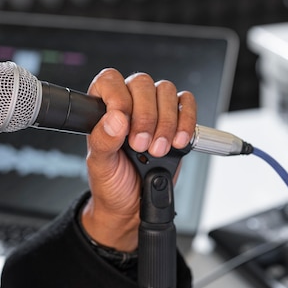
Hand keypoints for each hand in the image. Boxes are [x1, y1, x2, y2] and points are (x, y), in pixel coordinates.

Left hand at [80, 69, 195, 251]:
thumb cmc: (110, 182)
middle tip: (140, 145)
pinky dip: (186, 121)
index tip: (123, 124)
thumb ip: (103, 140)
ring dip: (166, 122)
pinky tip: (177, 142)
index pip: (110, 81)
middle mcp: (129, 103)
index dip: (119, 97)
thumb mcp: (100, 165)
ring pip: (166, 91)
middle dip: (146, 116)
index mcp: (102, 108)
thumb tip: (115, 118)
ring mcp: (154, 111)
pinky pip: (187, 104)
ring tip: (157, 150)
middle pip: (143, 83)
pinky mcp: (177, 121)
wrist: (132, 207)